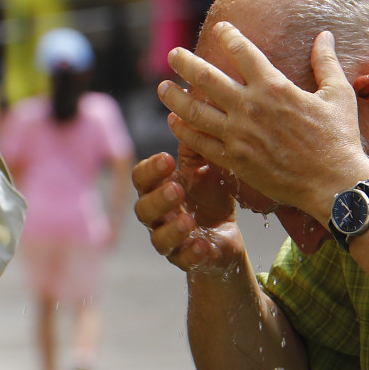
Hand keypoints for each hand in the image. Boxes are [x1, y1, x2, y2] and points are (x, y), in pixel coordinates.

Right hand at [132, 149, 244, 272]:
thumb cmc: (210, 196)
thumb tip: (187, 109)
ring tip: (188, 220)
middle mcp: (158, 216)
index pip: (142, 178)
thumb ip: (195, 146)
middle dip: (158, 199)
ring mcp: (170, 240)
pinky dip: (191, 254)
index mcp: (158, 189)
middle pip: (143, 209)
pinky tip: (202, 245)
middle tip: (176, 188)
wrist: (227, 235)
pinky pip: (183, 260)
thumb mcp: (207, 168)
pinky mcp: (188, 260)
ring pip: (159, 238)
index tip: (167, 159)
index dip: (150, 170)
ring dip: (172, 229)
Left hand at [158, 22, 368, 223]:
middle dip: (185, 63)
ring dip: (175, 97)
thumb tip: (324, 36)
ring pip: (194, 111)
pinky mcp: (233, 159)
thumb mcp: (338, 94)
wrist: (332, 183)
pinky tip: (174, 121)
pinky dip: (184, 131)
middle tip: (173, 55)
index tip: (220, 29)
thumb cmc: (338, 138)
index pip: (243, 52)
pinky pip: (200, 143)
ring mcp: (238, 135)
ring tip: (163, 88)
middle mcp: (250, 107)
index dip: (229, 36)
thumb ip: (326, 63)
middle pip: (206, 78)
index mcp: (274, 87)